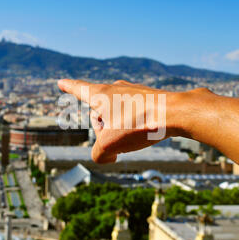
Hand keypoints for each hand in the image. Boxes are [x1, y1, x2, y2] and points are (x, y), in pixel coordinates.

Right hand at [57, 79, 189, 162]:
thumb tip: (107, 157)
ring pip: (117, 114)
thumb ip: (99, 155)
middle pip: (99, 112)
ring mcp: (134, 91)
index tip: (60, 82)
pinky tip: (147, 131)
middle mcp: (116, 89)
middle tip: (116, 141)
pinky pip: (135, 113)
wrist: (177, 113)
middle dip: (103, 130)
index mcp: (101, 95)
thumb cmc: (140, 124)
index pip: (78, 90)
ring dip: (120, 129)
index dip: (68, 88)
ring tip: (134, 136)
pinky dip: (136, 125)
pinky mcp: (150, 97)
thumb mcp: (110, 146)